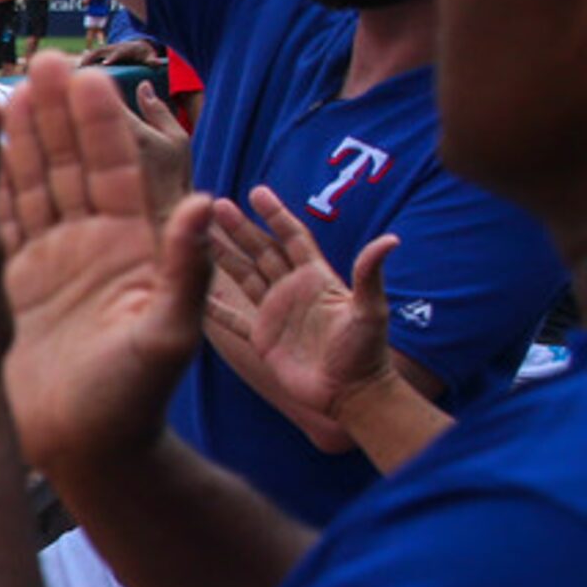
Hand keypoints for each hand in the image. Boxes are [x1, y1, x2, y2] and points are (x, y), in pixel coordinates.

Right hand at [0, 55, 213, 473]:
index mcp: (132, 249)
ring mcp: (51, 262)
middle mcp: (92, 246)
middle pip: (73, 165)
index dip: (101, 124)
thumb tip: (204, 203)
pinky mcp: (15, 284)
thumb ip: (185, 269)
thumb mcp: (170, 337)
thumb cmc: (134, 402)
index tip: (87, 75)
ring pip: (36, 185)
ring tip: (10, 89)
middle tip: (43, 60)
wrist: (86, 450)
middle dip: (59, 113)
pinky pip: (2, 221)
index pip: (115, 171)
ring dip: (24, 138)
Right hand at [77, 37, 160, 70]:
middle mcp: (110, 48)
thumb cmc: (142, 54)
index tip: (106, 64)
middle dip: (89, 58)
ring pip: (89, 55)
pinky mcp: (96, 56)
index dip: (111, 57)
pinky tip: (70, 75)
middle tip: (81, 68)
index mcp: (124, 49)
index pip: (117, 52)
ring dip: (80, 62)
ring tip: (71, 73)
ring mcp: (102, 51)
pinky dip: (77, 65)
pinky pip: (85, 59)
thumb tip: (157, 64)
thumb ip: (151, 60)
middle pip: (98, 52)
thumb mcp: (149, 56)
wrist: (135, 46)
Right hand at [210, 185, 401, 424]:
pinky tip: (195, 293)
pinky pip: (233, 319)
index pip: (293, 238)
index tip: (257, 193)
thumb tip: (390, 240)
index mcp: (317, 278)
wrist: (352, 393)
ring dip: (223, 256)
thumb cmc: (366, 352)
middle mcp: (293, 290)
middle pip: (262, 251)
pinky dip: (214, 306)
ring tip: (199, 235)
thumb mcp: (370, 310)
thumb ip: (370, 275)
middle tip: (216, 205)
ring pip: (244, 276)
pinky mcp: (262, 338)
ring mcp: (275, 313)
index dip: (276, 215)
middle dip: (240, 228)